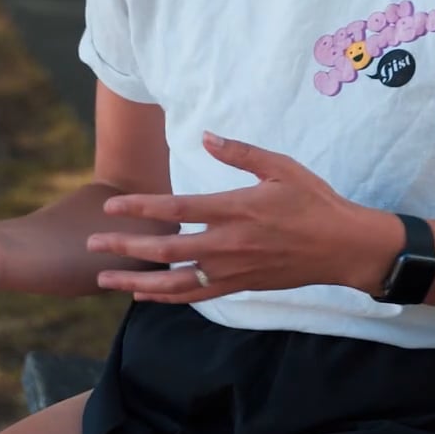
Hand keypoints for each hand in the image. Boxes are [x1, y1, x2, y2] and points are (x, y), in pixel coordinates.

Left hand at [86, 132, 392, 303]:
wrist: (343, 247)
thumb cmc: (314, 202)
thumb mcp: (281, 167)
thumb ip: (240, 153)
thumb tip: (207, 135)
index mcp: (235, 209)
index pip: (175, 209)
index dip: (139, 208)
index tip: (111, 205)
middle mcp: (227, 244)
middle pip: (165, 249)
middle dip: (124, 248)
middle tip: (91, 245)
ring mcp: (232, 270)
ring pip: (174, 282)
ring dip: (136, 282)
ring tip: (105, 280)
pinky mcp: (239, 286)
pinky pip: (196, 295)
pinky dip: (166, 297)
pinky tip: (146, 296)